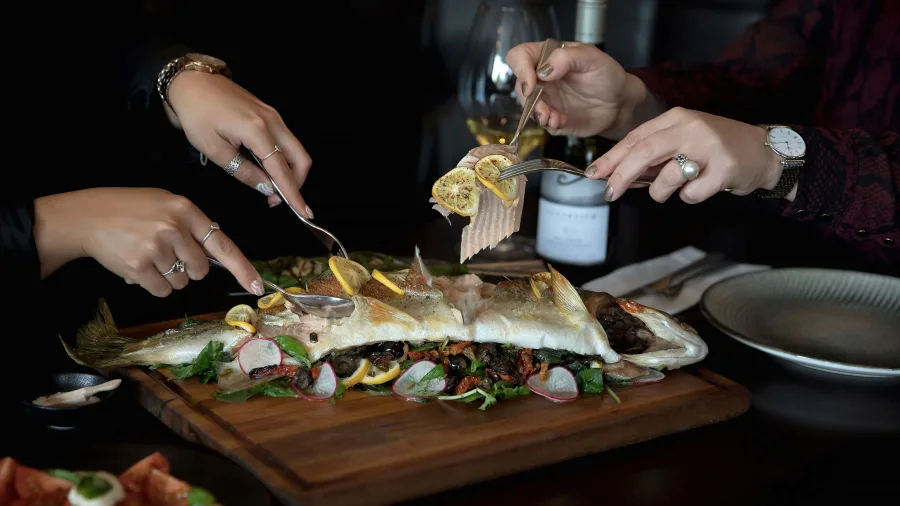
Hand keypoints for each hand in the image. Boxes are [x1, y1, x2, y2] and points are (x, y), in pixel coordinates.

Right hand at [34, 188, 264, 297]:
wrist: (88, 216)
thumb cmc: (130, 210)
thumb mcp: (166, 205)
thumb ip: (191, 226)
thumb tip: (215, 256)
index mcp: (185, 210)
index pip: (222, 244)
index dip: (242, 268)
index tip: (258, 286)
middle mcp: (174, 228)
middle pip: (200, 270)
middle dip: (187, 269)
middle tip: (166, 254)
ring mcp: (157, 248)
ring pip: (181, 282)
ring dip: (167, 276)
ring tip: (147, 255)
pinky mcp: (139, 266)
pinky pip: (161, 290)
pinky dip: (152, 284)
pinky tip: (138, 266)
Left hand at [167, 71, 312, 216]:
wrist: (192, 81)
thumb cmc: (196, 113)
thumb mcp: (214, 150)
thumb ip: (243, 171)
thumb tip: (266, 188)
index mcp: (257, 131)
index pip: (281, 170)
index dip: (292, 194)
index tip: (303, 213)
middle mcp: (272, 122)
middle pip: (301, 159)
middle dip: (296, 183)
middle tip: (280, 201)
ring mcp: (273, 116)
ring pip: (296, 150)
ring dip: (290, 172)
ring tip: (271, 187)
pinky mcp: (269, 114)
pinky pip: (286, 141)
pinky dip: (283, 159)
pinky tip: (267, 170)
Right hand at [505, 41, 660, 138]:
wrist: (619, 102)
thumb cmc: (606, 74)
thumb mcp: (592, 58)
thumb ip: (567, 58)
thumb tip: (542, 71)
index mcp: (546, 57)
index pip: (519, 56)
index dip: (520, 68)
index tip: (532, 82)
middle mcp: (541, 78)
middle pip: (520, 86)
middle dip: (529, 99)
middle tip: (545, 107)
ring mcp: (545, 99)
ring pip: (527, 107)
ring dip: (538, 114)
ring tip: (554, 118)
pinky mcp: (551, 117)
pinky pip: (542, 123)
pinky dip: (549, 124)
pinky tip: (561, 121)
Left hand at [585, 107, 784, 203]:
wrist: (763, 150)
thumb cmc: (715, 148)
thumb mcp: (683, 140)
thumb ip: (653, 154)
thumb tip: (616, 175)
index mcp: (676, 118)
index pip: (635, 137)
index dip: (611, 158)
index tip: (593, 174)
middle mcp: (691, 128)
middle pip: (644, 152)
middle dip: (621, 175)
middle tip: (610, 193)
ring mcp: (709, 146)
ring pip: (667, 178)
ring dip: (661, 192)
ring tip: (672, 190)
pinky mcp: (725, 167)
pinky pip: (692, 193)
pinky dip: (690, 197)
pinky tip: (701, 188)